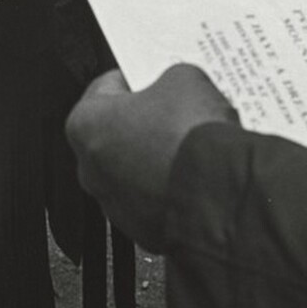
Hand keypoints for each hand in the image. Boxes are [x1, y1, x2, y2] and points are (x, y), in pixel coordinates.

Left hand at [65, 64, 239, 250]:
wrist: (221, 197)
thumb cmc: (190, 139)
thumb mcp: (184, 79)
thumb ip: (169, 78)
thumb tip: (178, 85)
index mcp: (84, 124)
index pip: (106, 88)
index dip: (135, 77)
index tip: (152, 76)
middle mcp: (91, 170)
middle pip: (120, 132)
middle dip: (148, 120)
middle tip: (177, 110)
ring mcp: (117, 206)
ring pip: (138, 170)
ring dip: (161, 156)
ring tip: (195, 142)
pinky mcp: (146, 231)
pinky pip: (158, 199)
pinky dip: (175, 187)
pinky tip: (200, 172)